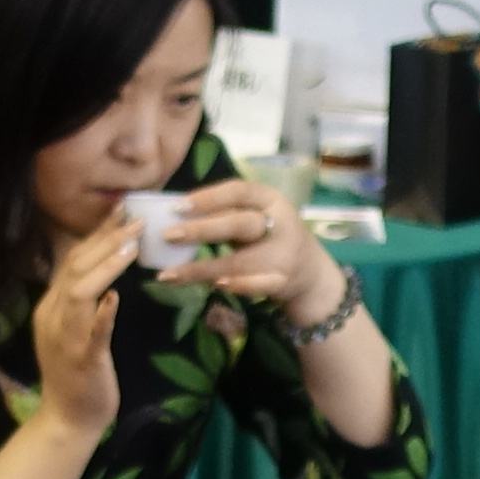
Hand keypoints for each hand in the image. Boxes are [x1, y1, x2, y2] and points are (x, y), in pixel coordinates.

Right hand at [27, 217, 135, 443]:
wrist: (68, 419)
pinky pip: (92, 333)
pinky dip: (103, 313)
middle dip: (105, 239)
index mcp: (51, 307)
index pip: (72, 261)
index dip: (95, 234)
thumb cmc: (79, 374)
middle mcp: (53, 316)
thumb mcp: (74, 329)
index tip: (120, 210)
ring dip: (106, 266)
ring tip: (132, 244)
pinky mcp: (83, 360)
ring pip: (80, 292)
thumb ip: (81, 301)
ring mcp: (66, 338)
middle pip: (76, 268)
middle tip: (134, 217)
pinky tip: (116, 298)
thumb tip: (103, 270)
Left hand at [167, 178, 341, 330]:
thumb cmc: (267, 237)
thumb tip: (171, 215)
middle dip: (202, 230)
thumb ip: (224, 214)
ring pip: (241, 260)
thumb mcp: (254, 216)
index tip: (177, 207)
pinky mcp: (283, 281)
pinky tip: (214, 286)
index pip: (239, 191)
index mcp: (270, 200)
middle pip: (240, 224)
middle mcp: (280, 224)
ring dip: (203, 268)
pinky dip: (237, 286)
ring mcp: (284, 255)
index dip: (208, 197)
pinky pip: (258, 285)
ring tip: (170, 274)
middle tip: (168, 236)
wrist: (311, 272)